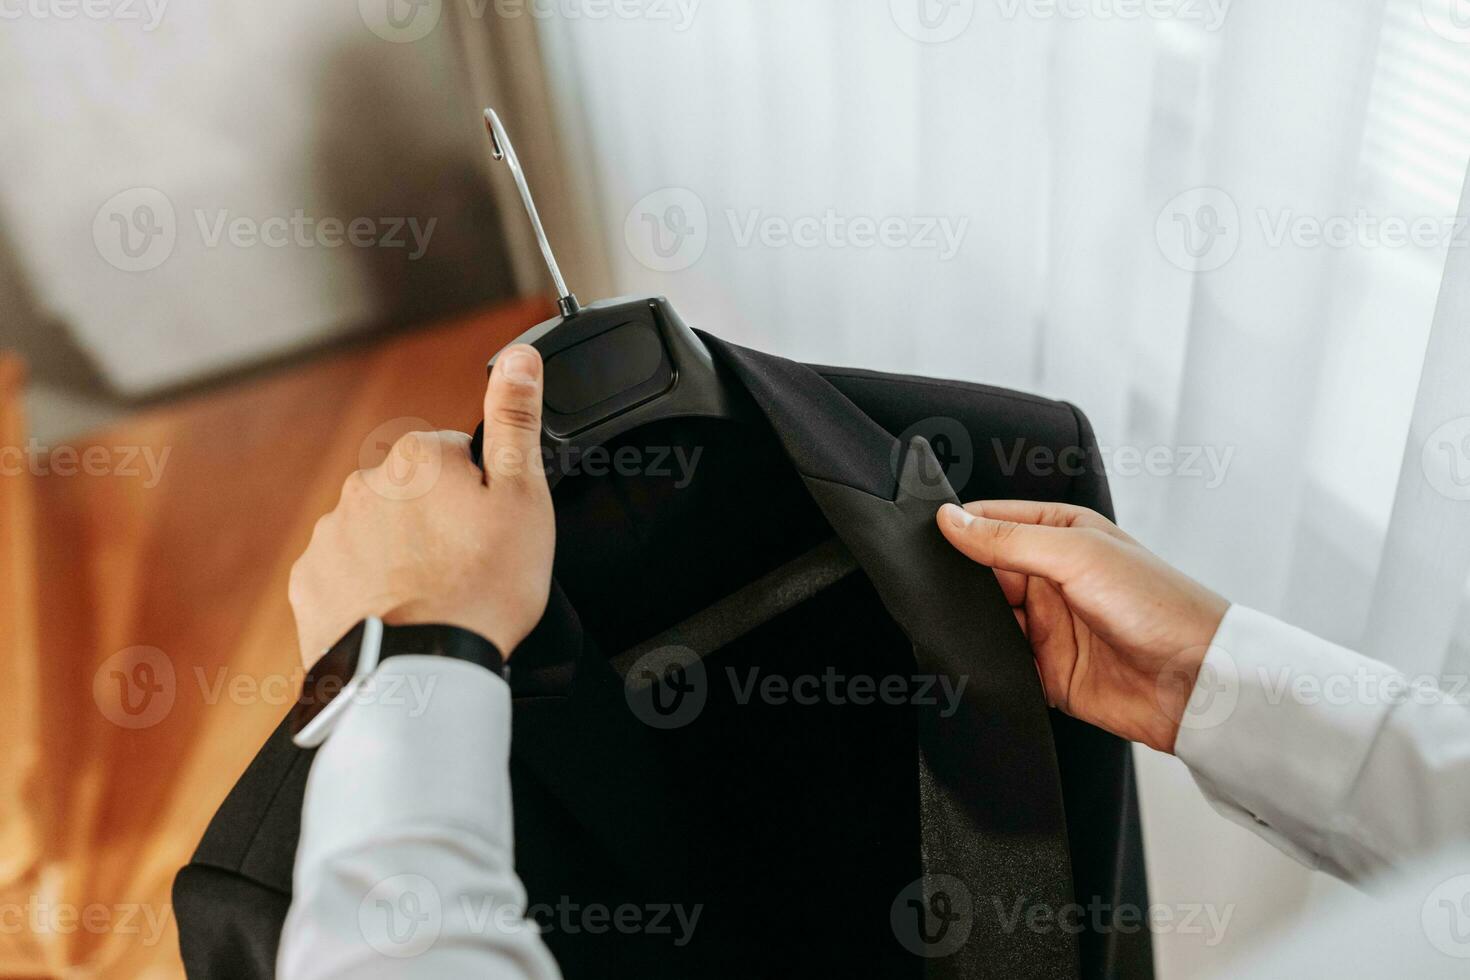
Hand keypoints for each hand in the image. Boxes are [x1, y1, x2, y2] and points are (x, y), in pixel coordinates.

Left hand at [289, 345, 553, 668]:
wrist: (422, 669)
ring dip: (400, 556)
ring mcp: (331, 534)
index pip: (456, 458)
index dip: (481, 496)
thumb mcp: (524, 497)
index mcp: (419, 456)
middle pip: (414, 495)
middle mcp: (365, 484)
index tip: (490, 535)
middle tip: (467, 569)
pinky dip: (366, 590)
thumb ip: (516, 419)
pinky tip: (398, 614)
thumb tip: (521, 357)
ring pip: (377, 534)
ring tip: (433, 599)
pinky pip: (344, 574)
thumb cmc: (484, 587)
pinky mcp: (309, 582)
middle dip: (437, 523)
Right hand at [936, 500, 1228, 753]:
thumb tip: (951, 520)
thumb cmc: (1158, 606)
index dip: (958, 526)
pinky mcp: (1046, 670)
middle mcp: (1052, 577)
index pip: (992, 520)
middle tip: (927, 584)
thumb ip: (1008, 539)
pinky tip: (972, 658)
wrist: (1196, 683)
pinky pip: (1000, 664)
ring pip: (985, 619)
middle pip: (981, 572)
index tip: (920, 533)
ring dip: (969, 623)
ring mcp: (1047, 625)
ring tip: (950, 621)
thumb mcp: (1076, 555)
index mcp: (1062, 533)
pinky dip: (984, 663)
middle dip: (957, 580)